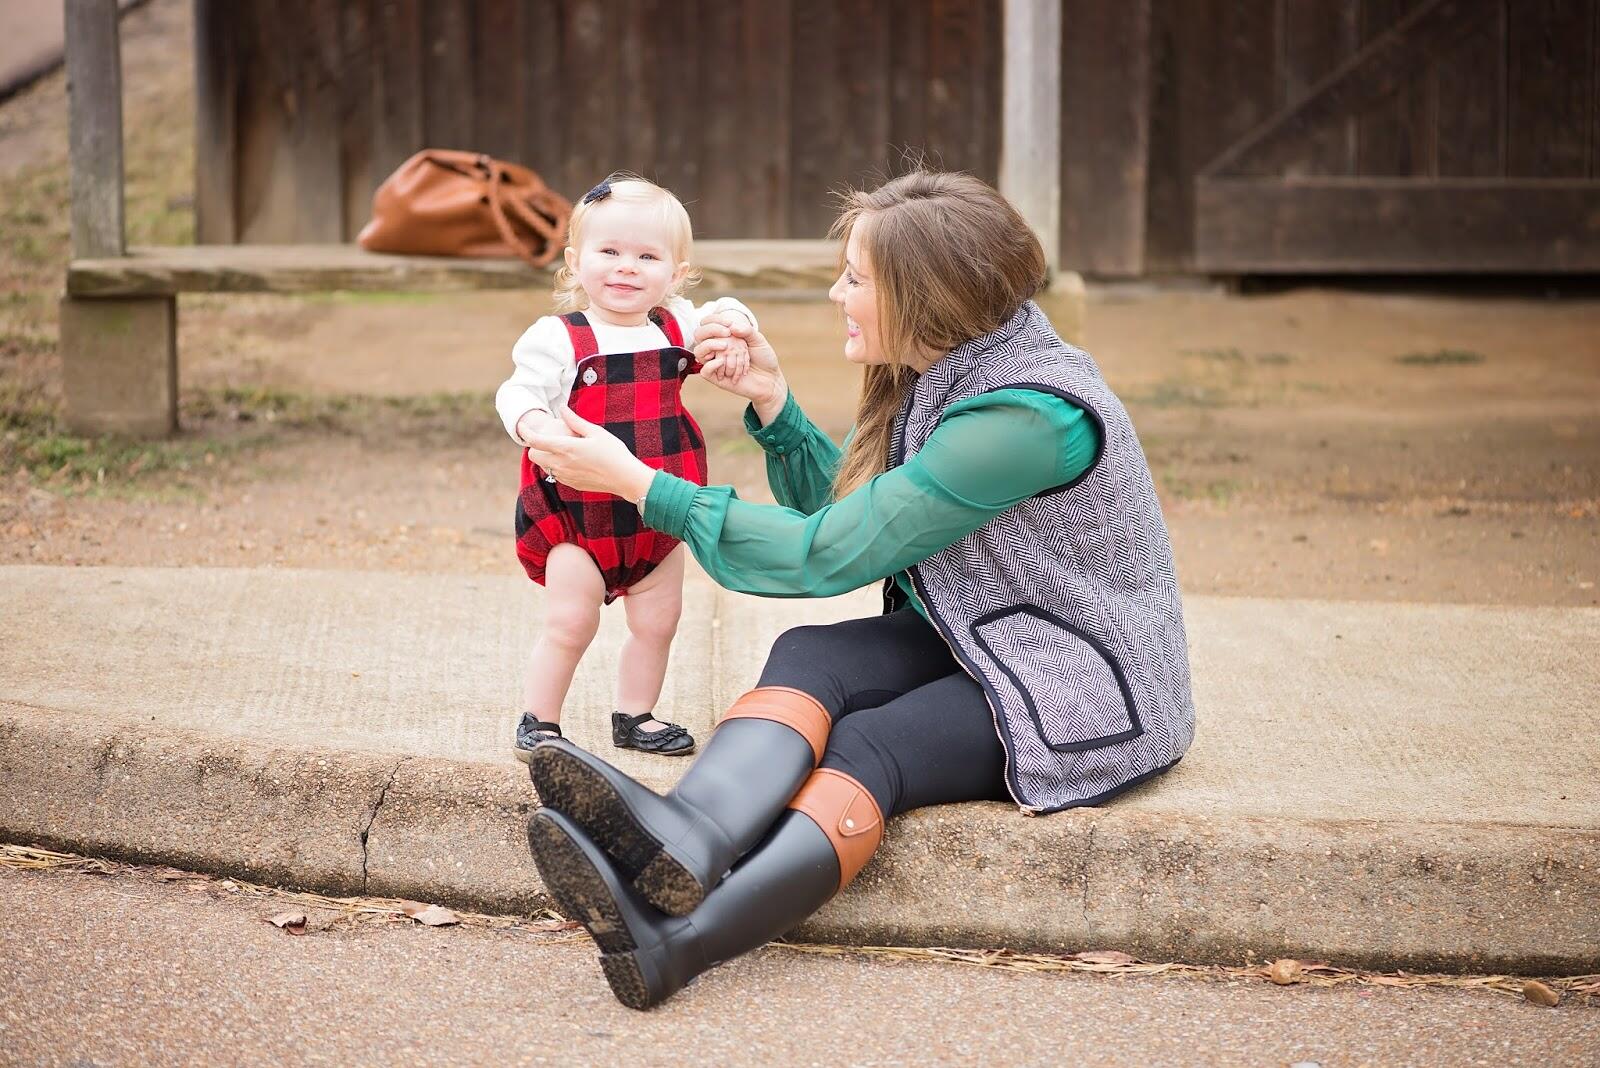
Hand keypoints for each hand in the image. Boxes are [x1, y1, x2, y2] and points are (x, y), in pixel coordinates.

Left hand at [525, 407, 656, 501]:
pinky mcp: (572, 484)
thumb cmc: (614, 452)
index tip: (522, 426)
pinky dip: (558, 466)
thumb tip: (561, 408)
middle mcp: (562, 464)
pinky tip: (573, 461)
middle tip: (547, 439)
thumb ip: (575, 420)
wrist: (625, 479)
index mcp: (566, 448)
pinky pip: (556, 474)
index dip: (525, 432)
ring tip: (563, 449)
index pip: (535, 441)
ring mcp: (565, 477)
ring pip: (544, 466)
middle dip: (535, 447)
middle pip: (533, 456)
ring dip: (547, 457)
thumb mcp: (596, 432)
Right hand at [693, 316, 786, 419]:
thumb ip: (747, 330)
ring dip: (711, 345)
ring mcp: (715, 363)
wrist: (770, 379)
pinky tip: (722, 362)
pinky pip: (705, 370)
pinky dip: (712, 364)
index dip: (714, 319)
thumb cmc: (763, 358)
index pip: (708, 323)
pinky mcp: (716, 378)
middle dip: (711, 329)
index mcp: (724, 336)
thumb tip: (732, 326)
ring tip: (726, 346)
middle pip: (699, 334)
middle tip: (727, 332)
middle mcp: (717, 349)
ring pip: (699, 351)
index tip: (730, 323)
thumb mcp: (758, 340)